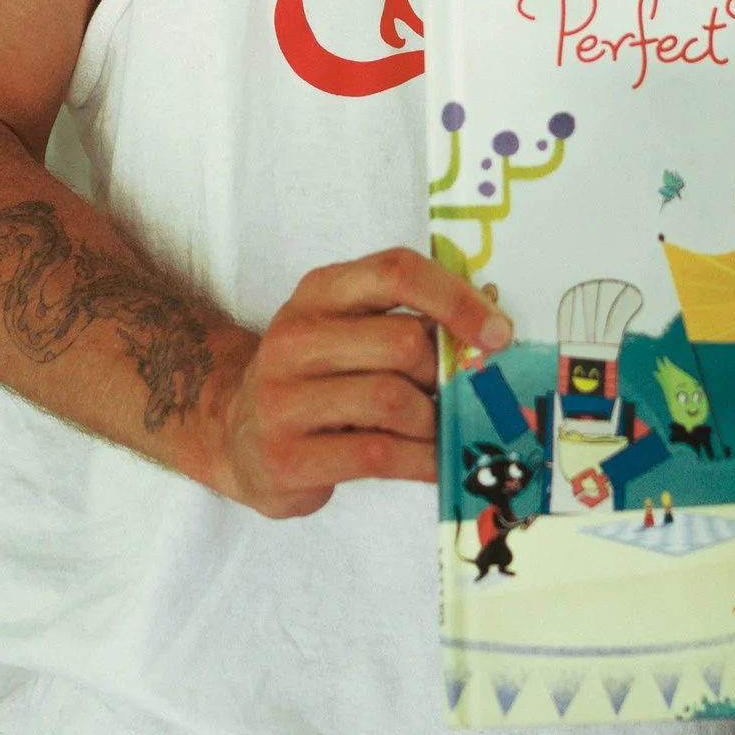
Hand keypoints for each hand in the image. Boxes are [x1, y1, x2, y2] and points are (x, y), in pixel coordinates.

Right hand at [211, 248, 509, 520]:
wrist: (235, 435)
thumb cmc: (317, 380)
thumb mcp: (349, 332)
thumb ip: (410, 322)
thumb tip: (493, 327)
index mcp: (318, 293)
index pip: (396, 271)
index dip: (456, 299)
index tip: (499, 333)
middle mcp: (294, 338)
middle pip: (403, 343)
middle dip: (444, 375)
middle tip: (455, 395)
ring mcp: (283, 399)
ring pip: (393, 400)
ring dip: (433, 421)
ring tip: (437, 430)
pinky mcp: (286, 456)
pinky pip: (377, 455)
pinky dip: (422, 461)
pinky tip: (433, 464)